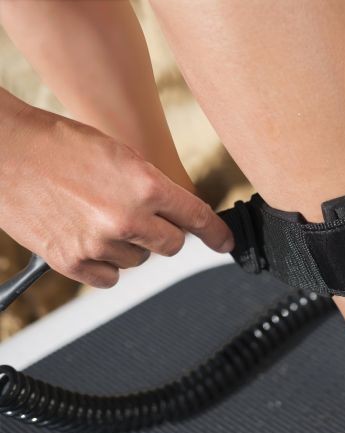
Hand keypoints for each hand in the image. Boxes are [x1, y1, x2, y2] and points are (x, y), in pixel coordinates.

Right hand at [0, 99, 233, 287]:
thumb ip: (154, 187)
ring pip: (139, 261)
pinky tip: (88, 238)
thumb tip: (178, 212)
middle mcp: (127, 218)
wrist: (5, 151)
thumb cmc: (59, 145)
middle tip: (140, 218)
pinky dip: (105, 264)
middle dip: (163, 234)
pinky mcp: (71, 261)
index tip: (225, 242)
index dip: (216, 233)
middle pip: (172, 246)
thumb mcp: (121, 154)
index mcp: (146, 186)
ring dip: (129, 246)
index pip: (197, 218)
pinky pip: (109, 278)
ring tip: (99, 218)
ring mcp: (99, 243)